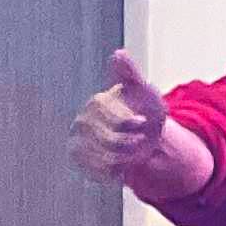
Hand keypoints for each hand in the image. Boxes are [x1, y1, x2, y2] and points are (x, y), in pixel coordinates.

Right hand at [72, 49, 169, 179]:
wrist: (146, 136)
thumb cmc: (144, 110)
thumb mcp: (144, 90)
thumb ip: (130, 73)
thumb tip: (119, 53)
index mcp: (97, 104)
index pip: (107, 115)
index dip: (128, 121)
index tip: (142, 122)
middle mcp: (82, 122)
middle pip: (107, 139)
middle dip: (130, 142)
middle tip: (141, 140)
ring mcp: (79, 142)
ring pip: (103, 158)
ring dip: (126, 158)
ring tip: (134, 151)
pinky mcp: (81, 161)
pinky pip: (96, 172)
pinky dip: (115, 171)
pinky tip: (124, 164)